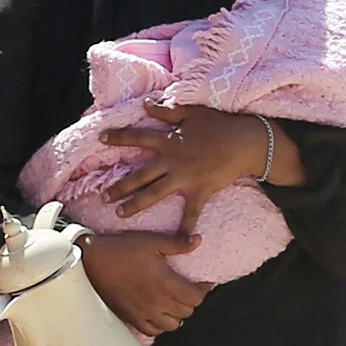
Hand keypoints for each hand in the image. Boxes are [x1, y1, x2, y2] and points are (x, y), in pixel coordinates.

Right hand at [79, 232, 209, 335]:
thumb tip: (198, 241)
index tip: (202, 283)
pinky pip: (153, 331)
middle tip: (186, 290)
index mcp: (165, 283)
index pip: (196, 298)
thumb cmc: (122, 249)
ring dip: (177, 315)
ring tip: (173, 303)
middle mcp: (157, 302)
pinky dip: (159, 325)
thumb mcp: (152, 241)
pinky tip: (157, 313)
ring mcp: (143, 313)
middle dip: (190, 301)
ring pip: (173, 325)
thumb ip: (177, 244)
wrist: (92, 260)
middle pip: (187, 312)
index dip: (203, 290)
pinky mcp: (131, 318)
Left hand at [102, 103, 288, 234]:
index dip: (119, 137)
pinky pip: (191, 212)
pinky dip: (185, 228)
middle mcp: (171, 161)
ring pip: (154, 194)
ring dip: (136, 204)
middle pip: (139, 175)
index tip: (100, 138)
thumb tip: (145, 103)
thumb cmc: (220, 125)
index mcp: (168, 141)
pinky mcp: (200, 191)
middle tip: (103, 196)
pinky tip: (180, 242)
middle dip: (120, 186)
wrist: (245, 142)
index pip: (137, 138)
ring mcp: (184, 178)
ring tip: (119, 214)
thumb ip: (167, 110)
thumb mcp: (192, 112)